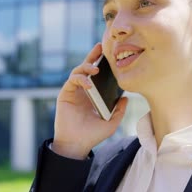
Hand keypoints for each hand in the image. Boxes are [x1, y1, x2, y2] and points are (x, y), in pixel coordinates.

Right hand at [52, 43, 127, 159]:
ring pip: (78, 71)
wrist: (77, 144)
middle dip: (93, 56)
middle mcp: (83, 90)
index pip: (98, 75)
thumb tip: (126, 98)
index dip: (102, 63)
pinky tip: (89, 85)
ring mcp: (73, 91)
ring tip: (95, 69)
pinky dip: (80, 79)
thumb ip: (119, 111)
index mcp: (93, 94)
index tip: (111, 54)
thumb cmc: (92, 135)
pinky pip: (72, 80)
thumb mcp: (111, 123)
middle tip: (100, 47)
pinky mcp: (65, 94)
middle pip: (87, 68)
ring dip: (86, 66)